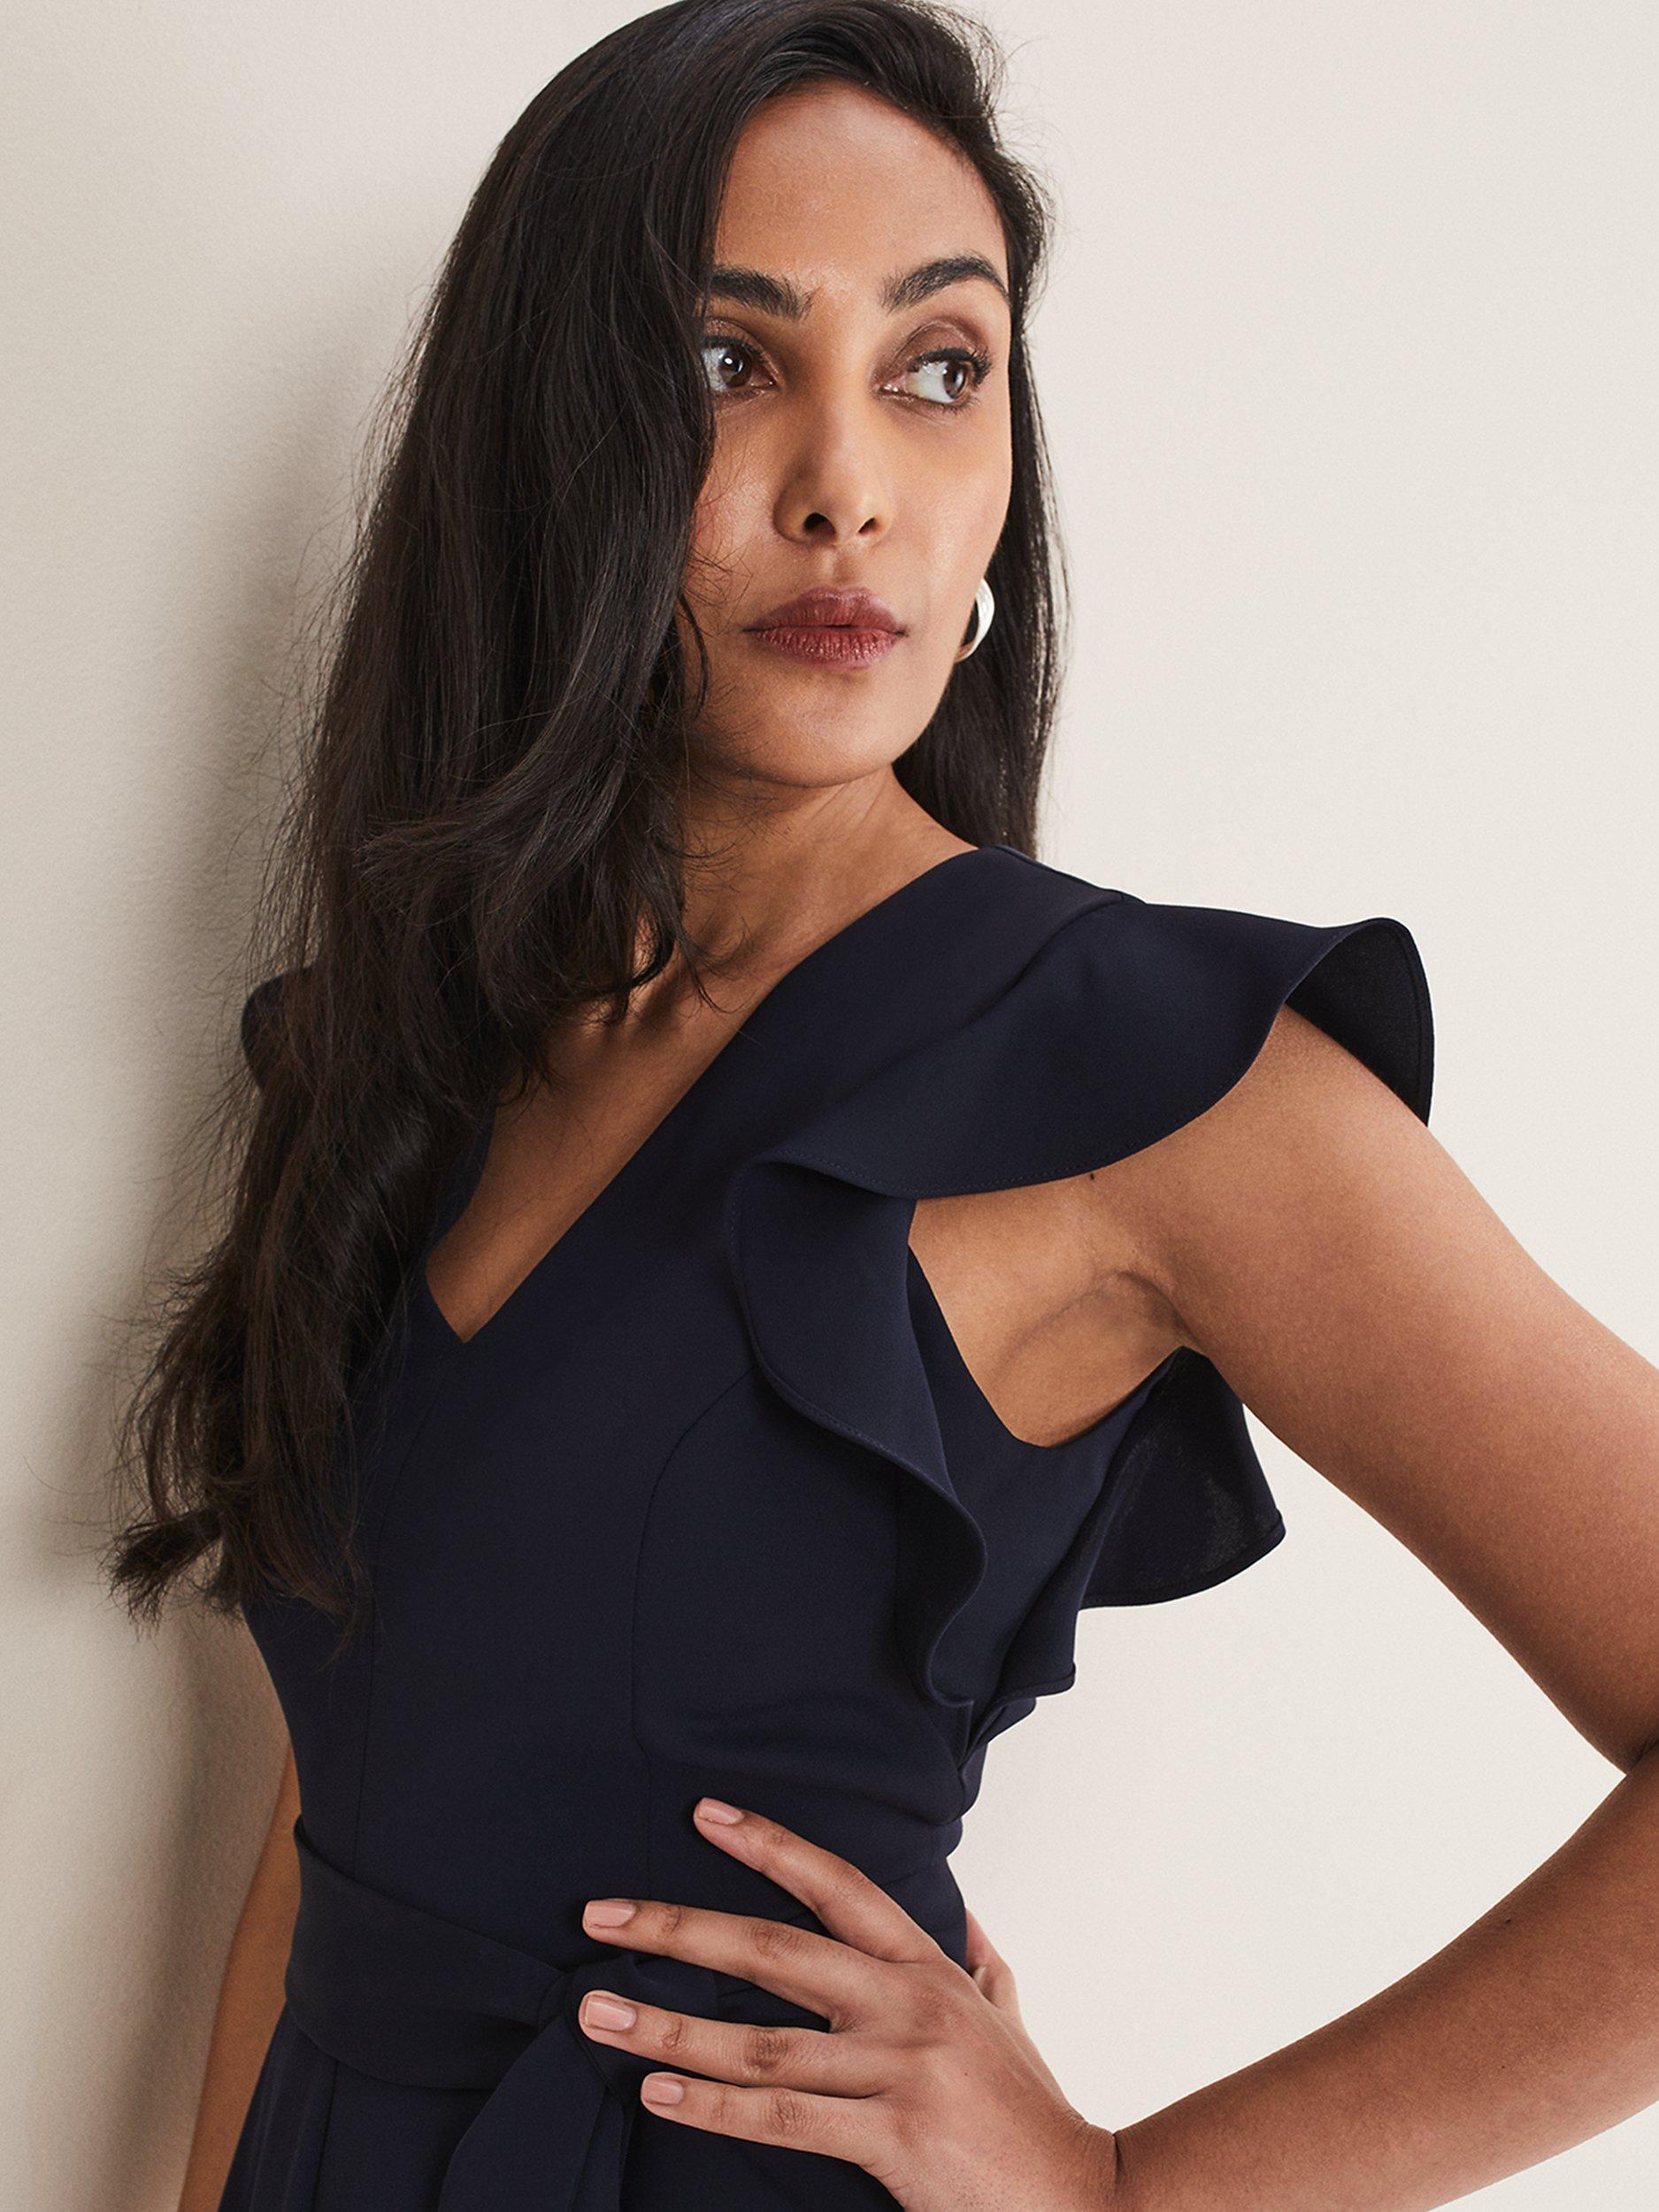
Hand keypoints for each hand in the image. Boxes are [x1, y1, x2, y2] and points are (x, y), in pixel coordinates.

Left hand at [577, 1796, 1121, 2209]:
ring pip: (762, 2042)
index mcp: (925, 1968)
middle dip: (678, 1925)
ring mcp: (897, 2069)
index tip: (704, 1814)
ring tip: (598, 2013)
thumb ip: (978, 1963)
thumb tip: (963, 1917)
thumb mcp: (1008, 2018)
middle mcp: (905, 2004)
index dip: (770, 1845)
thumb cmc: (1033, 2112)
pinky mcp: (891, 2136)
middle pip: (773, 1949)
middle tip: (600, 1915)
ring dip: (670, 2024)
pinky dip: (713, 2103)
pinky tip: (659, 2090)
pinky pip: (783, 2117)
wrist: (1084, 2200)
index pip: (838, 1884)